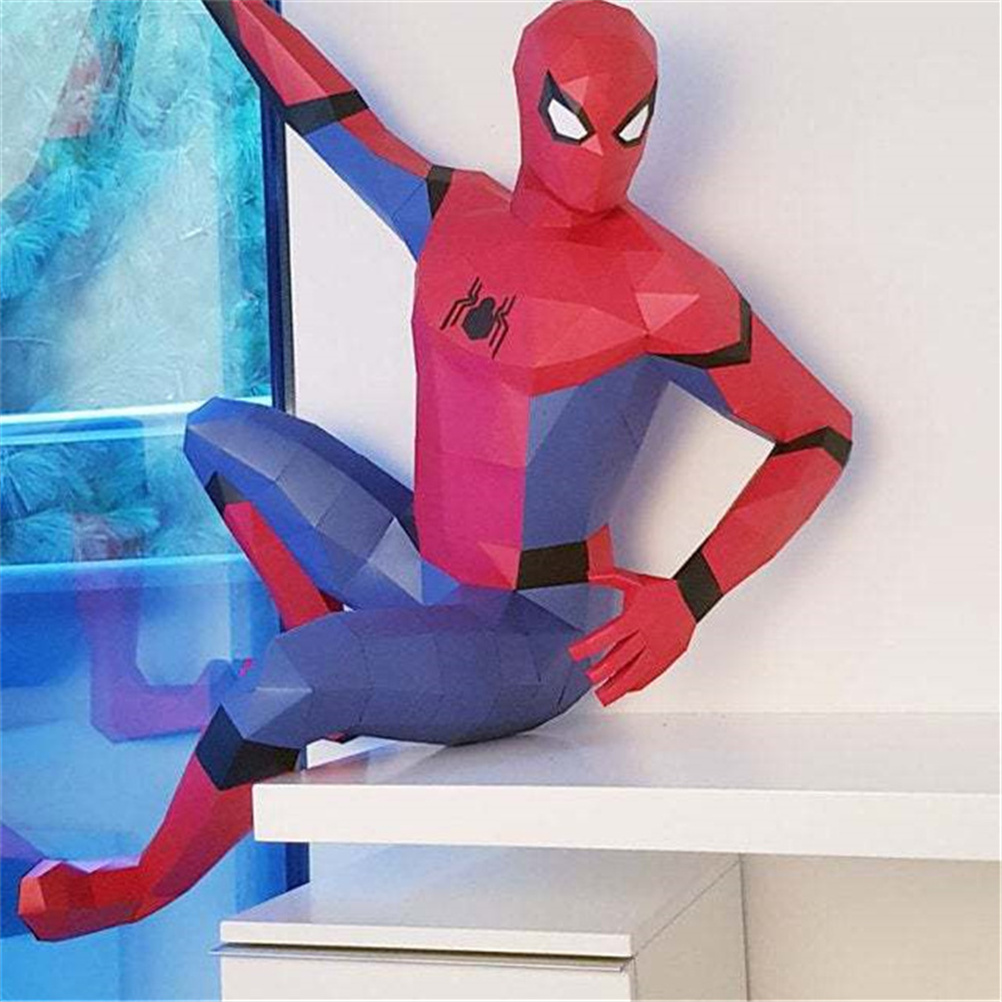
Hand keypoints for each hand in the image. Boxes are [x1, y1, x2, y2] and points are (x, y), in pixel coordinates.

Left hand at [568, 571, 695, 705]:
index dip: (590, 645)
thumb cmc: (662, 590)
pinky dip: (638, 682)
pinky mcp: (668, 656)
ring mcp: (658, 647)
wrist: (692, 596)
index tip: (574, 653)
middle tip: (590, 679)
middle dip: (604, 670)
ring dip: (619, 685)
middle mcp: (647, 634)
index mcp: (636, 616)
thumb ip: (610, 577)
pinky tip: (627, 689)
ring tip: (604, 696)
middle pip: (622, 657)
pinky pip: (652, 673)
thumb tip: (590, 574)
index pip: (609, 634)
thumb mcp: (634, 580)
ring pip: (636, 671)